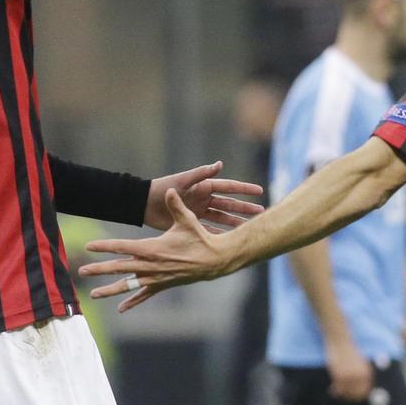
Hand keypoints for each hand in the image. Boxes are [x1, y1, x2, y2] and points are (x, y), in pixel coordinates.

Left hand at [80, 188, 236, 311]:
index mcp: (153, 249)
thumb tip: (169, 191)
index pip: (123, 247)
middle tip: (81, 271)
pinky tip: (121, 309)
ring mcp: (156, 278)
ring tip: (93, 294)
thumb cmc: (200, 238)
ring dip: (110, 290)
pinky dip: (132, 301)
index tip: (89, 246)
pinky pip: (144, 295)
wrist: (216, 260)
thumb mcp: (187, 220)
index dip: (105, 246)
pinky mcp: (163, 285)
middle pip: (120, 268)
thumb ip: (175, 205)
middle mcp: (151, 266)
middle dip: (99, 269)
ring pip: (128, 285)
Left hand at [145, 160, 263, 231]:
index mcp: (203, 187)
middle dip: (244, 208)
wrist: (144, 203)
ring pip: (222, 218)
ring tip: (249, 227)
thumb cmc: (163, 189)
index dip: (244, 189)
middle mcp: (204, 199)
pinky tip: (231, 240)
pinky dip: (220, 234)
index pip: (228, 187)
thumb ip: (201, 173)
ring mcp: (199, 212)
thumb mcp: (183, 181)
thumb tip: (220, 164)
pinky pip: (210, 230)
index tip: (259, 191)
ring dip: (235, 222)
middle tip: (261, 212)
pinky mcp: (191, 223)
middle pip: (229, 204)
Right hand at [326, 340, 373, 401]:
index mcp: (367, 372)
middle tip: (343, 396)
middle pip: (357, 394)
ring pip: (347, 392)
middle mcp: (360, 375)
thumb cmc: (348, 349)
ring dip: (342, 394)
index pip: (366, 390)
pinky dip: (335, 391)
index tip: (353, 397)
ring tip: (337, 393)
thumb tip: (359, 386)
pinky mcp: (340, 375)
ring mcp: (350, 376)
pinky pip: (338, 388)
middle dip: (350, 397)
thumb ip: (361, 373)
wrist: (340, 340)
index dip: (359, 396)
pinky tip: (332, 389)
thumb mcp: (359, 361)